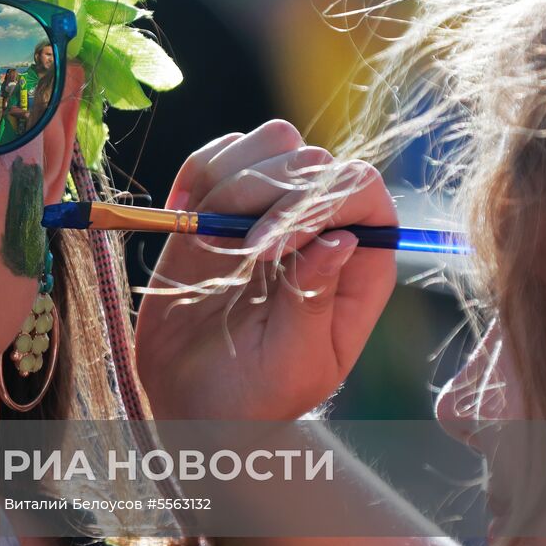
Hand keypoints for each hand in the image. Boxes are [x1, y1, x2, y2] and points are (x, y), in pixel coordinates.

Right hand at [135, 120, 396, 419]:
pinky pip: (218, 156)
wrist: (198, 402)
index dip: (315, 203)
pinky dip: (199, 172)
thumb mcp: (294, 363)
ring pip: (269, 144)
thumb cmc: (256, 396)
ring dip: (233, 178)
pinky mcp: (219, 207)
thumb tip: (341, 239)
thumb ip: (315, 301)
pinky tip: (185, 214)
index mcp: (358, 265)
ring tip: (209, 234)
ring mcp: (268, 212)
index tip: (264, 251)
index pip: (360, 191)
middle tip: (232, 248)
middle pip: (313, 158)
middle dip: (267, 191)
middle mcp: (320, 227)